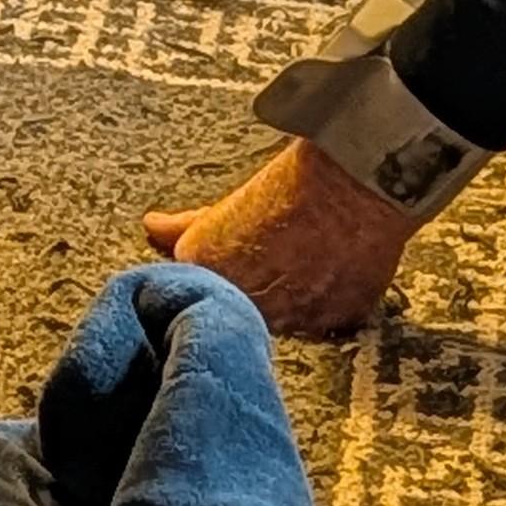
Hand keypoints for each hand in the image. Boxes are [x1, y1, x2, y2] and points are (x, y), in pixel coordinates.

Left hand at [144, 139, 417, 336]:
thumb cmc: (291, 185)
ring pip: (286, 319)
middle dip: (253, 293)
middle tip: (276, 259)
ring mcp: (293, 320)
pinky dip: (330, 301)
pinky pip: (328, 319)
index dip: (219, 276)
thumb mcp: (227, 206)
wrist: (353, 184)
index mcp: (208, 280)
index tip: (237, 262)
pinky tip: (337, 269)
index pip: (198, 294)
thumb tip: (151, 225)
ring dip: (291, 301)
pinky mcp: (337, 320)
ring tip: (310, 261)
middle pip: (243, 310)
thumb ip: (185, 226)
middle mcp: (244, 309)